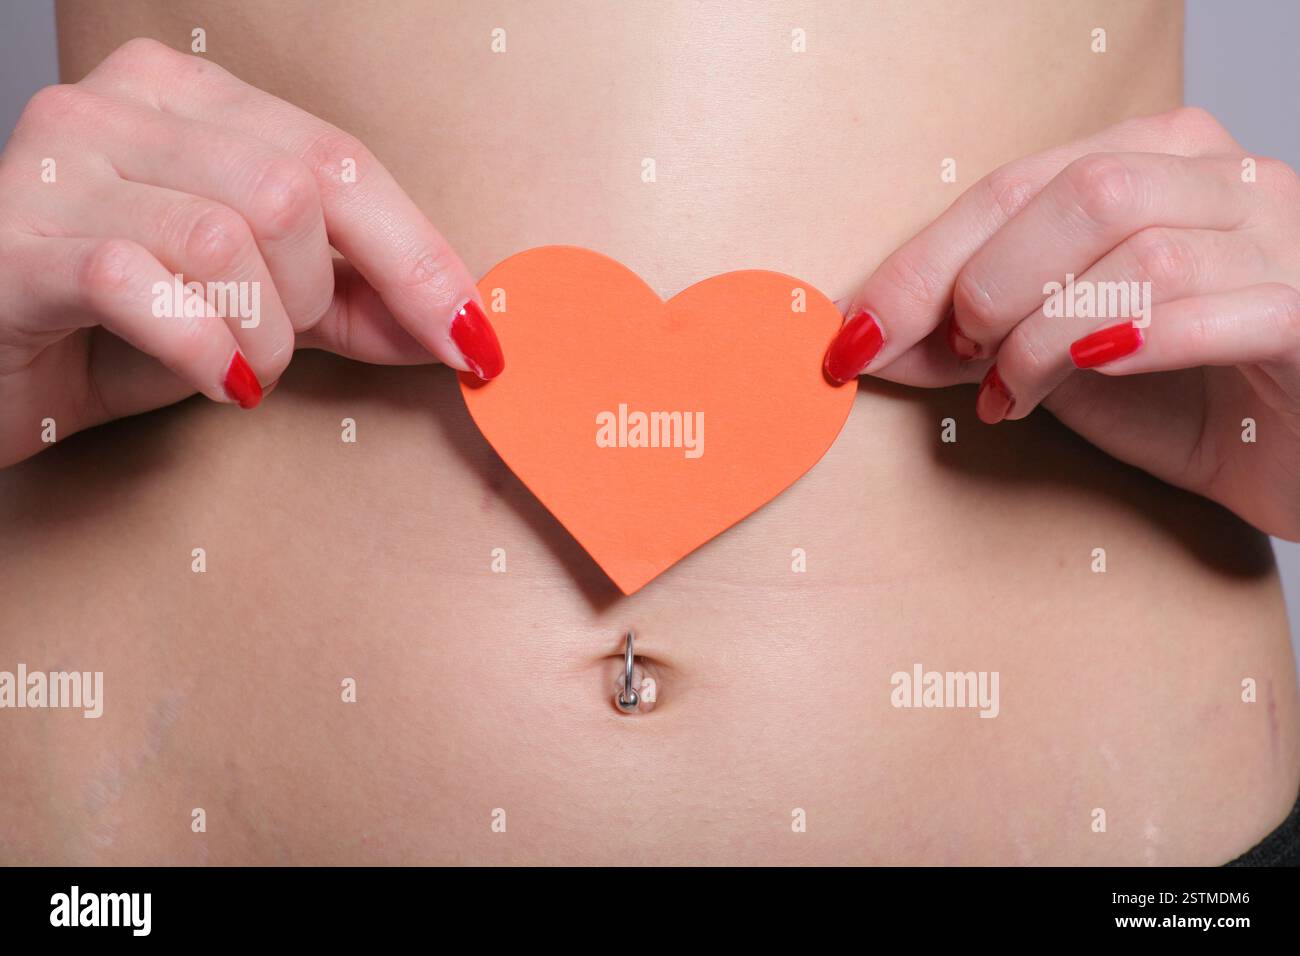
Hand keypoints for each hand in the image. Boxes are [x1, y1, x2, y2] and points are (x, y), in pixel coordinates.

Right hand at [0, 37, 502, 467]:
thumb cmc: (111, 331)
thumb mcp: (249, 310)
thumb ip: (345, 303)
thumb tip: (457, 326)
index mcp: (186, 97)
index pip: (340, 162)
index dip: (419, 258)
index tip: (476, 339)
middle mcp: (117, 106)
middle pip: (292, 191)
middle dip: (311, 299)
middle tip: (275, 348)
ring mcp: (57, 163)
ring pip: (228, 236)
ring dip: (258, 336)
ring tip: (232, 369)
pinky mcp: (12, 242)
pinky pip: (144, 284)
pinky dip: (202, 349)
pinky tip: (207, 378)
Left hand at [823, 107, 1299, 539]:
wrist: (1297, 457)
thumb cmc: (1182, 396)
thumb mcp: (1054, 358)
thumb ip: (972, 335)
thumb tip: (864, 336)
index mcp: (1156, 162)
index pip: (1016, 186)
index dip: (922, 260)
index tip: (854, 331)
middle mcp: (1222, 183)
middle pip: (1080, 193)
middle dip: (985, 282)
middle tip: (959, 355)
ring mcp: (1279, 241)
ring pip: (1138, 248)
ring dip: (1043, 329)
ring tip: (1014, 392)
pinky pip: (1219, 307)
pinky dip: (1131, 339)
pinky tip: (1083, 374)